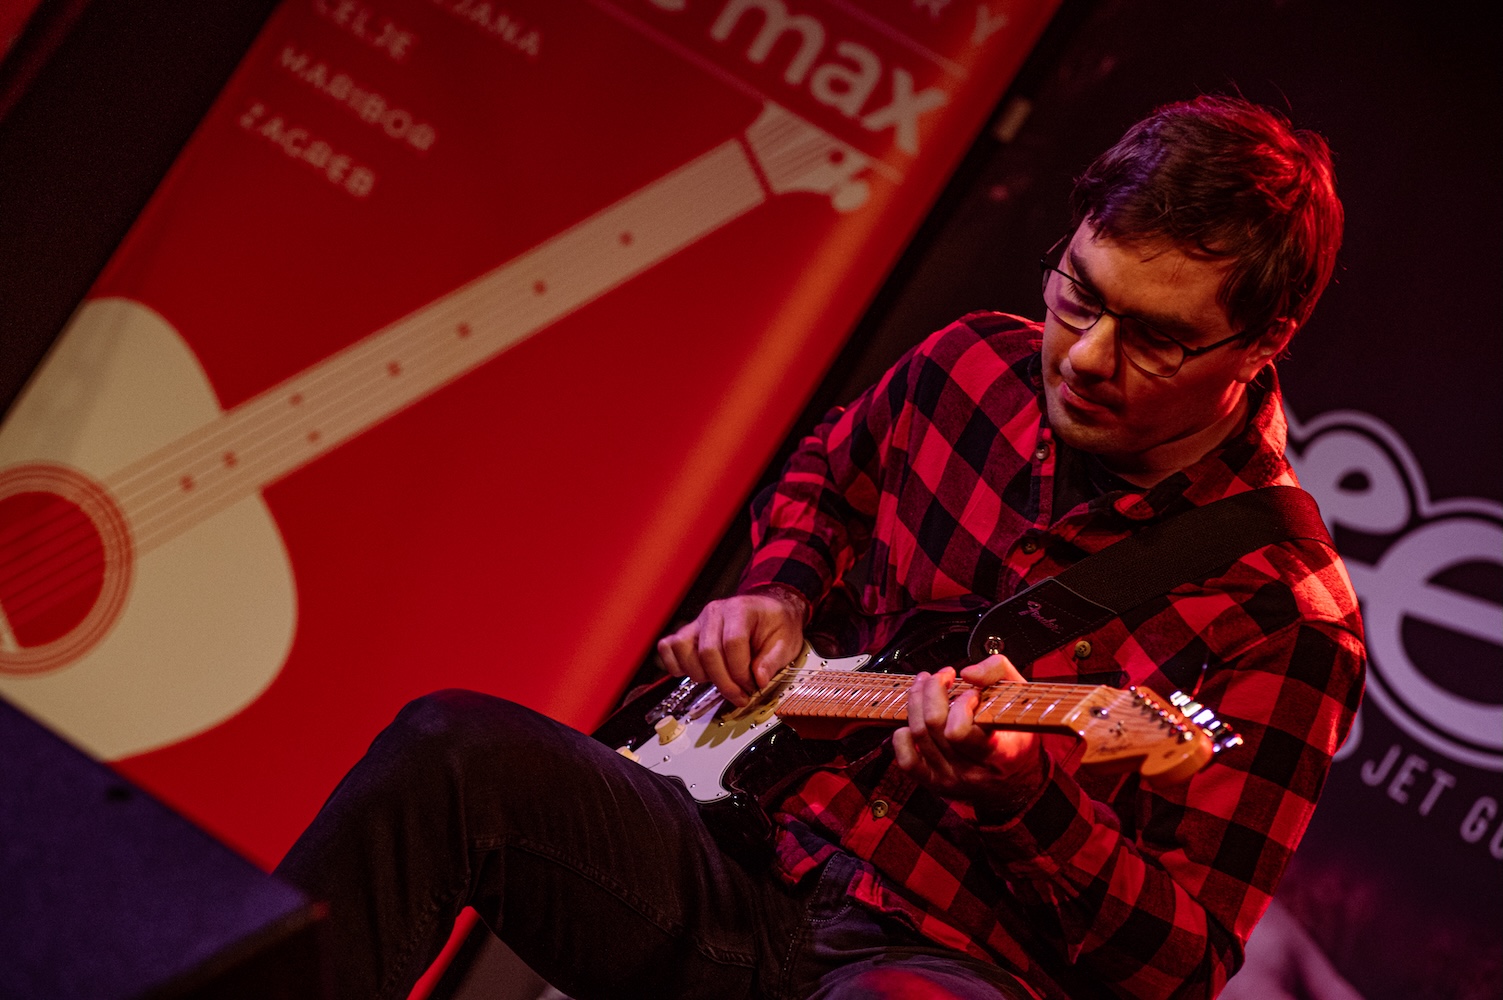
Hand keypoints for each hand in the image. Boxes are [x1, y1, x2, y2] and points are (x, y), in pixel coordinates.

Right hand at [656, 589, 805, 706]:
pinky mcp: (688, 633)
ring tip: (720, 681)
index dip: (740, 672)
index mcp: (740, 610)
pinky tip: (697, 673)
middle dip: (724, 682)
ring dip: (700, 674)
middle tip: (740, 695)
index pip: (732, 643)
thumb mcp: (786, 642)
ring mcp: (698, 622)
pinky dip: (676, 665)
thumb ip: (772, 660)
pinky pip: (668, 647)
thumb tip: (758, 679)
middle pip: (707, 652)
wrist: (768, 610)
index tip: (751, 687)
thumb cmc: (775, 624)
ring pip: (683, 650)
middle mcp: (714, 613)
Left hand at [893, 654, 1046, 807]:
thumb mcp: (1020, 697)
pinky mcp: (934, 783)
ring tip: (925, 684)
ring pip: (918, 734)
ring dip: (916, 701)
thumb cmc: (1018, 736)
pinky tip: (913, 721)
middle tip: (942, 676)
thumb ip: (998, 673)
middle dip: (933, 690)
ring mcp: (950, 778)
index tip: (973, 693)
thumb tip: (968, 673)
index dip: (962, 703)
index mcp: (998, 754)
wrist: (1016, 781)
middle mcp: (971, 770)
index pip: (960, 731)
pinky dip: (902, 737)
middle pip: (933, 726)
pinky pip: (906, 761)